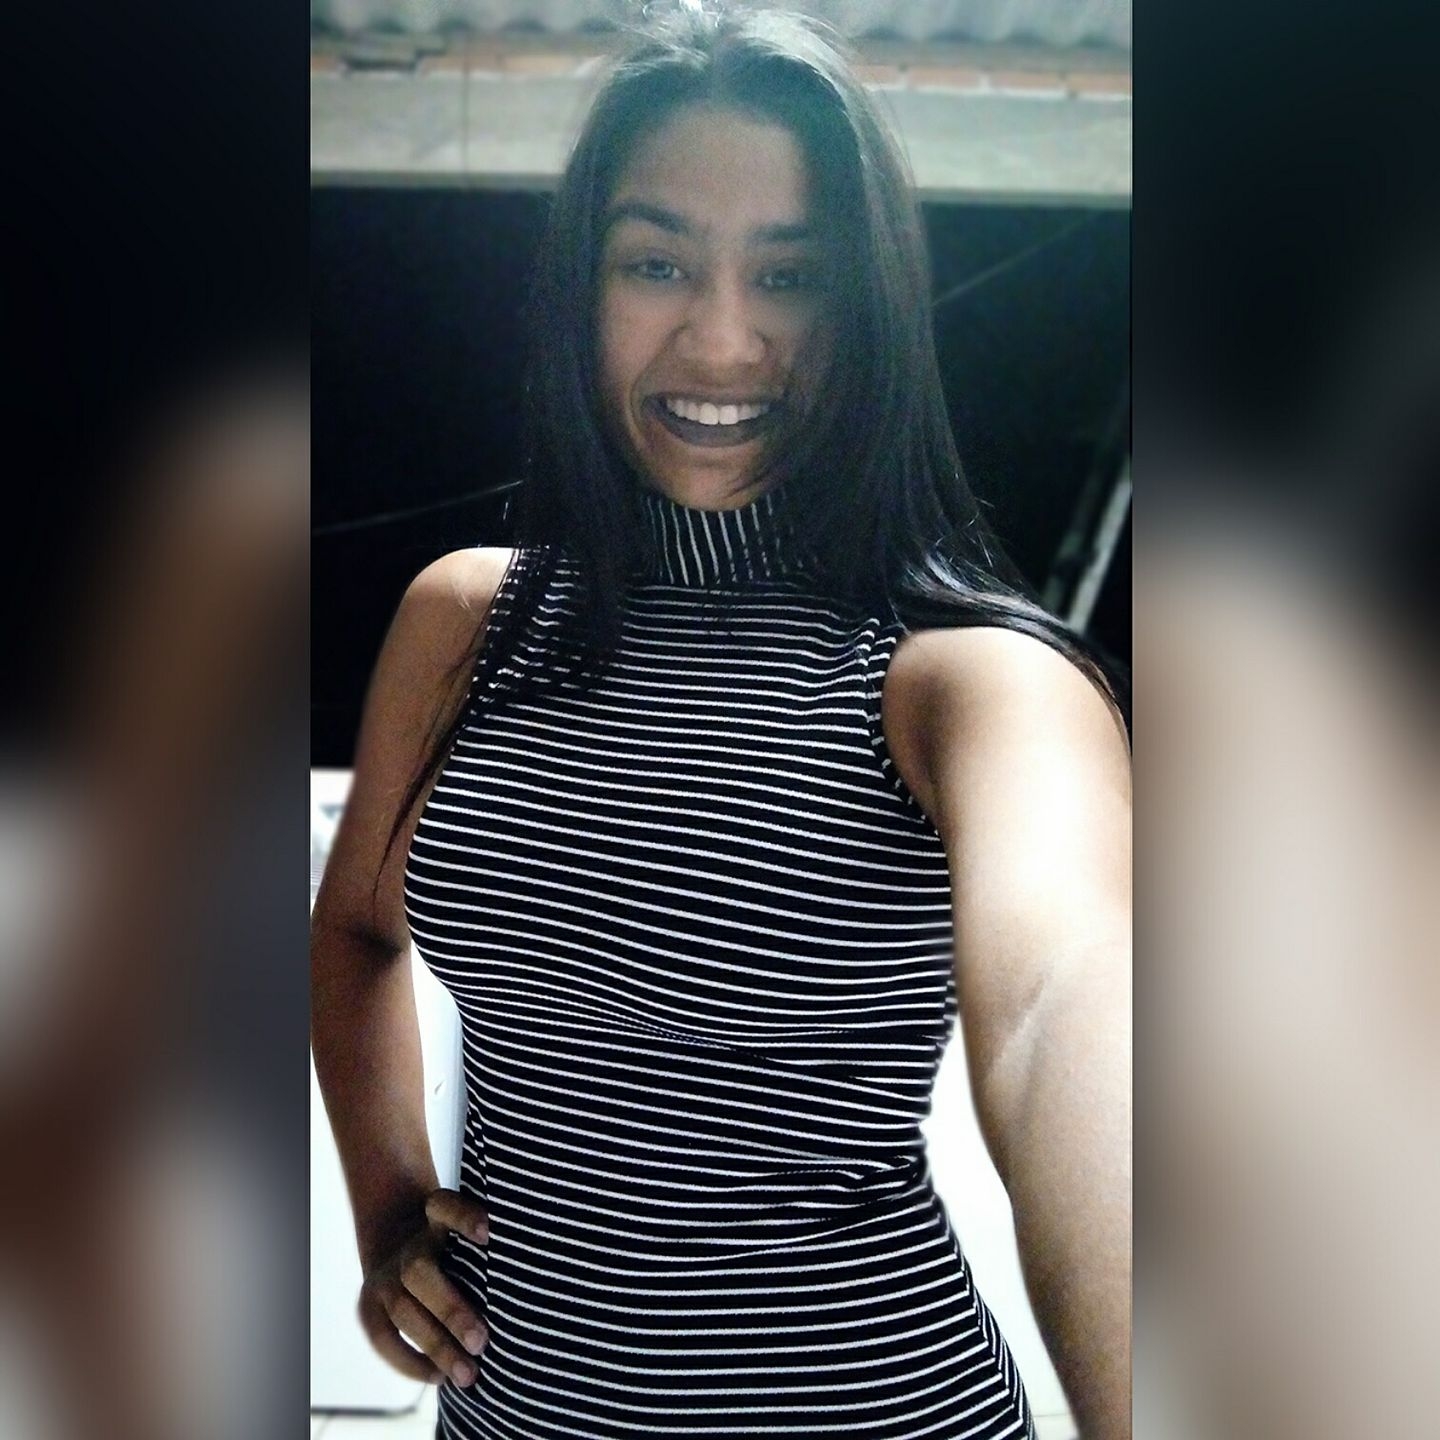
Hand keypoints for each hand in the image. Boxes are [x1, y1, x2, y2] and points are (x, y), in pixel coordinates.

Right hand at [358, 1188, 490, 1387]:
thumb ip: (494, 1247)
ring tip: (469, 1375)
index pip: (444, 1206)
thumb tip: (538, 1281)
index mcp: (436, 1217)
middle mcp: (408, 1245)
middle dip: (450, 1310)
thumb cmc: (456, 1245)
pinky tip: (438, 1377)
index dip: (464, 1218)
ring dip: (436, 1346)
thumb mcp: (469, 1231)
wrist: (396, 1243)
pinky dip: (408, 1362)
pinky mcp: (368, 1305)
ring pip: (403, 1310)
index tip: (490, 1233)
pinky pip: (382, 1337)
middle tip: (483, 1342)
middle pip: (419, 1271)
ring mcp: (384, 1276)